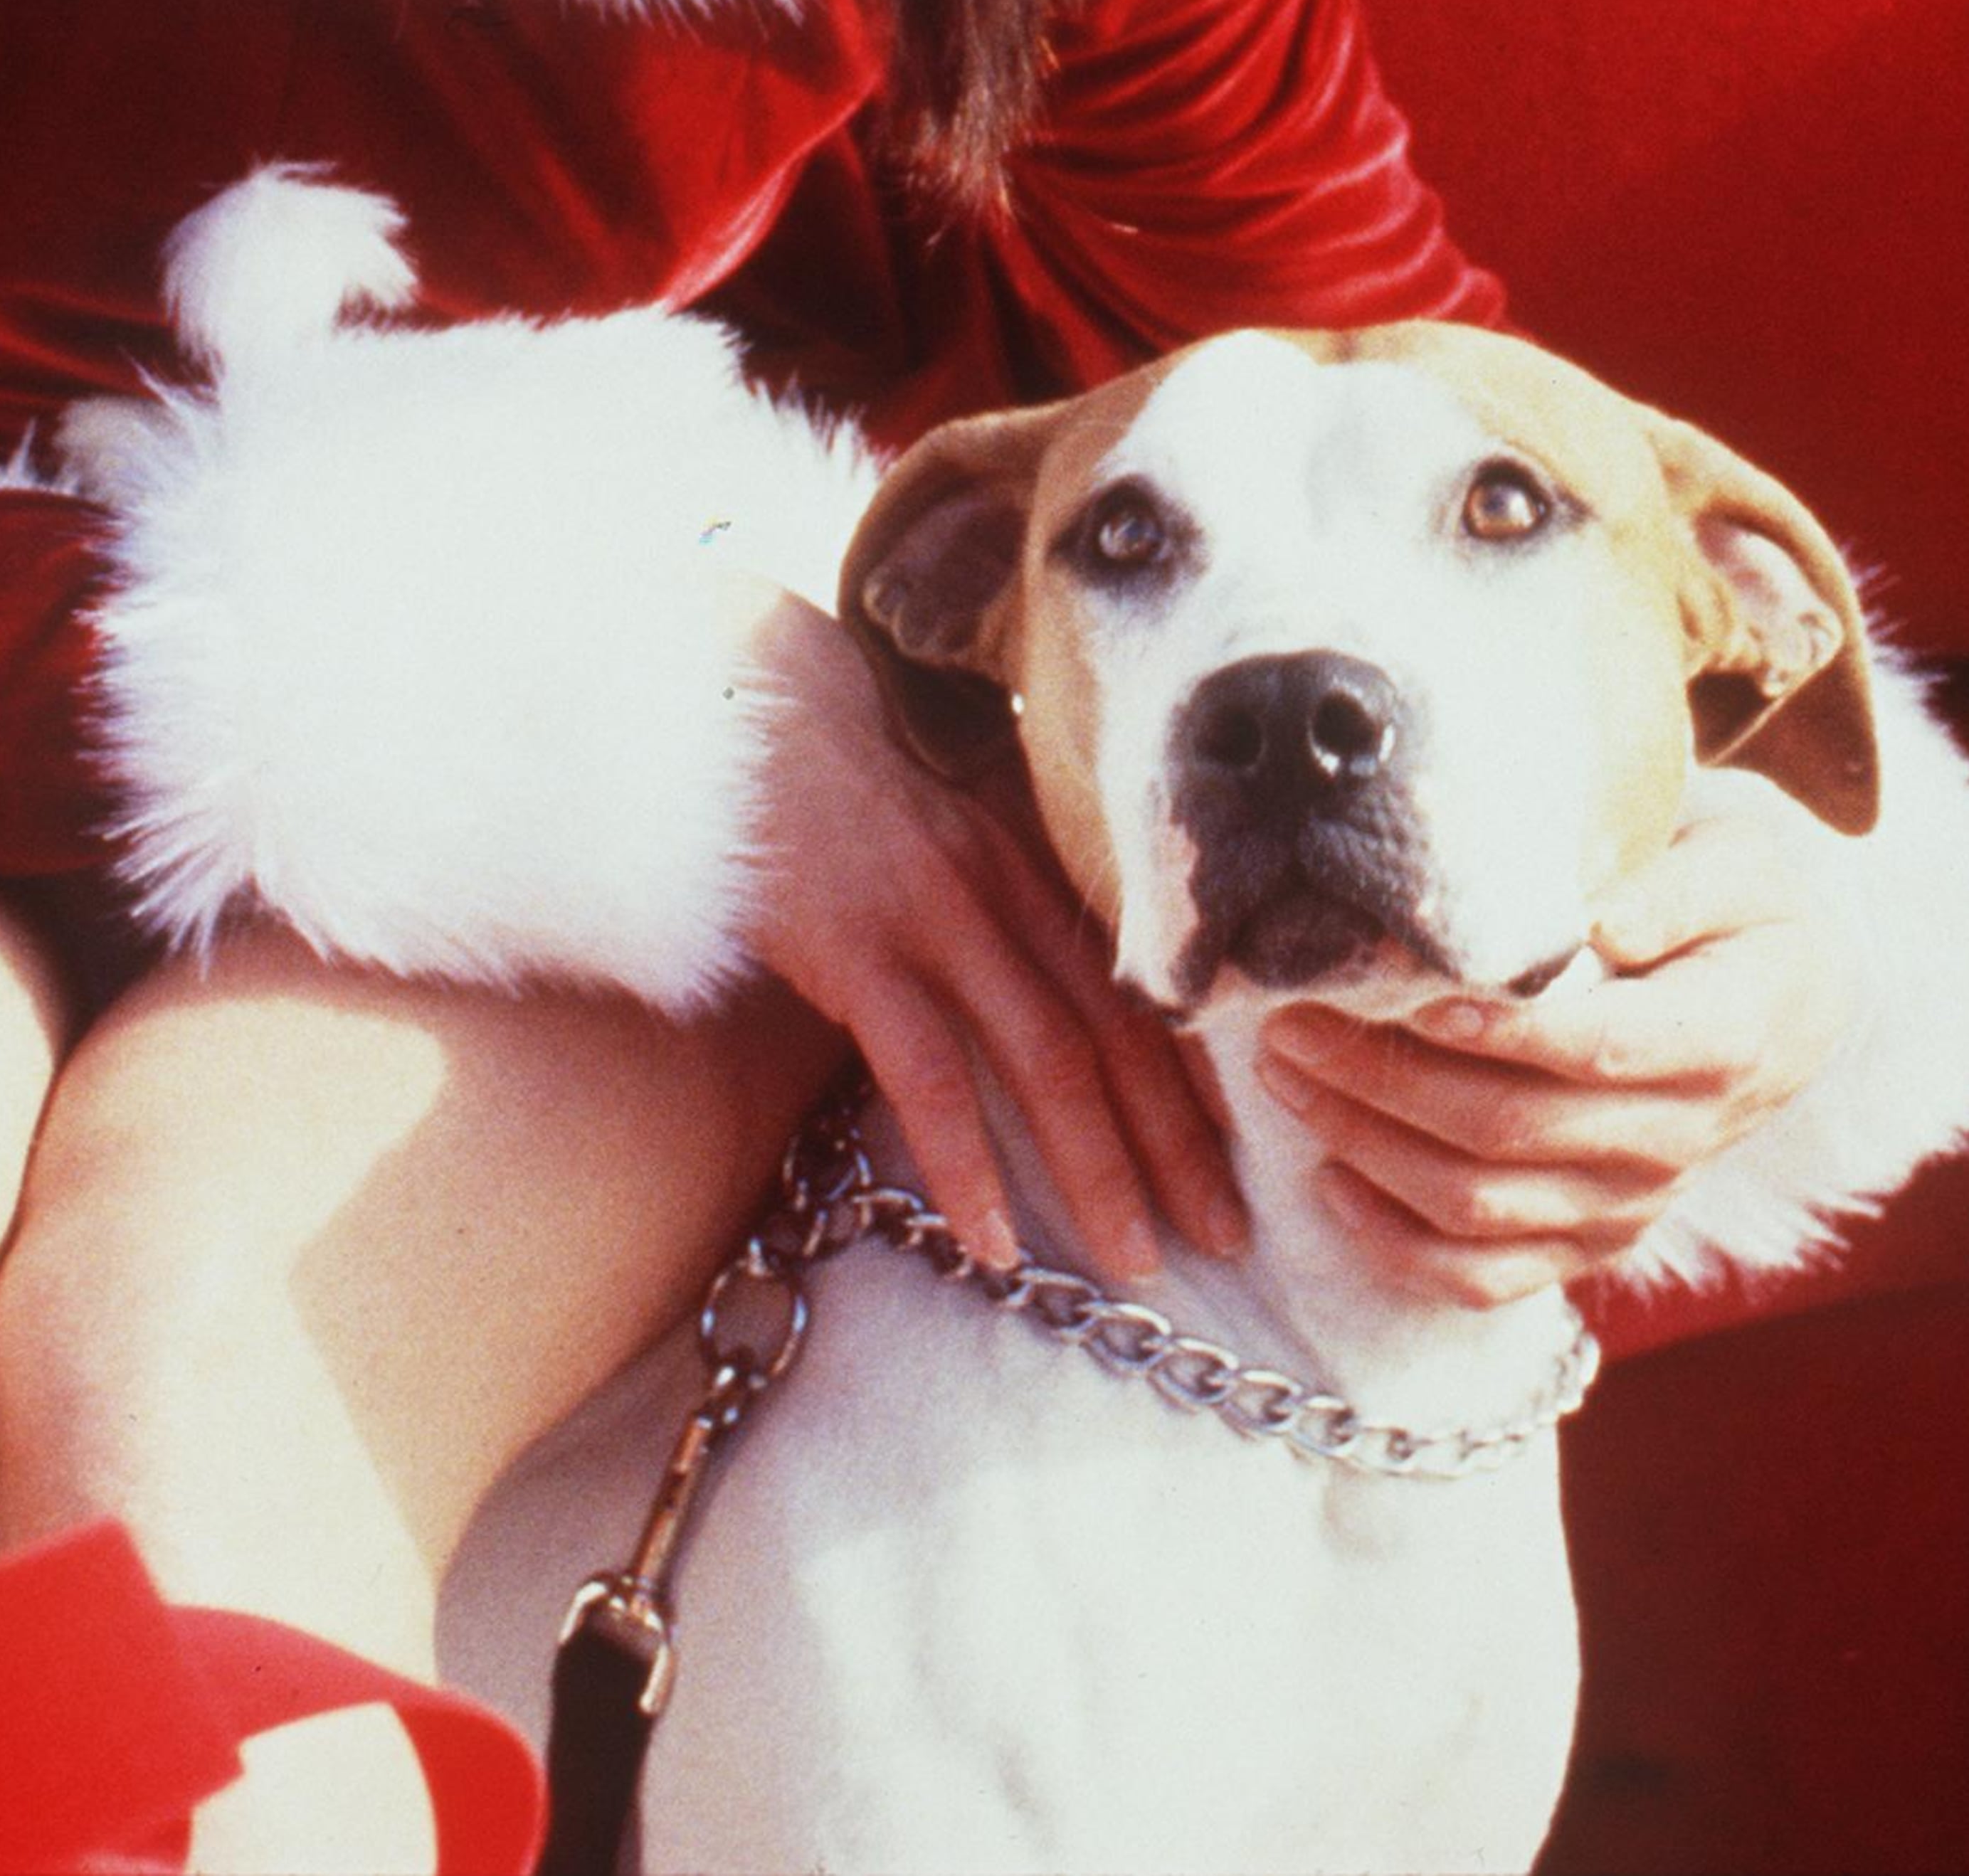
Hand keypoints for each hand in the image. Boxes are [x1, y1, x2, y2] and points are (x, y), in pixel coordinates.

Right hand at [737, 585, 1246, 1288]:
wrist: (731, 708)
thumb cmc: (828, 771)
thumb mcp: (937, 812)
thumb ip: (993, 881)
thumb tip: (1040, 979)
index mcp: (1028, 856)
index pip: (1139, 983)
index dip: (1195, 1076)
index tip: (1237, 1154)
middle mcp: (1001, 884)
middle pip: (1117, 1030)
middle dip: (1178, 1142)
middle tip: (1226, 1235)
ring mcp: (931, 915)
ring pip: (1048, 1059)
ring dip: (1101, 1169)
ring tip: (1136, 1259)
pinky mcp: (854, 948)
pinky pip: (930, 1075)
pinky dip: (968, 1162)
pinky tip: (991, 1239)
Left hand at [1253, 797, 1858, 1307]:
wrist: (1787, 1006)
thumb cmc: (1743, 913)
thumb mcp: (1738, 867)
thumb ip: (1673, 885)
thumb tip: (1597, 920)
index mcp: (1716, 1041)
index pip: (1592, 1048)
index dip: (1495, 1029)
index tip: (1404, 990)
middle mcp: (1674, 1139)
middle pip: (1508, 1130)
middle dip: (1381, 1079)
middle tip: (1291, 1018)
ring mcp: (1629, 1203)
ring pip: (1480, 1208)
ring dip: (1367, 1148)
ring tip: (1285, 1076)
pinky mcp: (1591, 1239)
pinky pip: (1487, 1278)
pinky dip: (1399, 1247)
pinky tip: (1331, 1185)